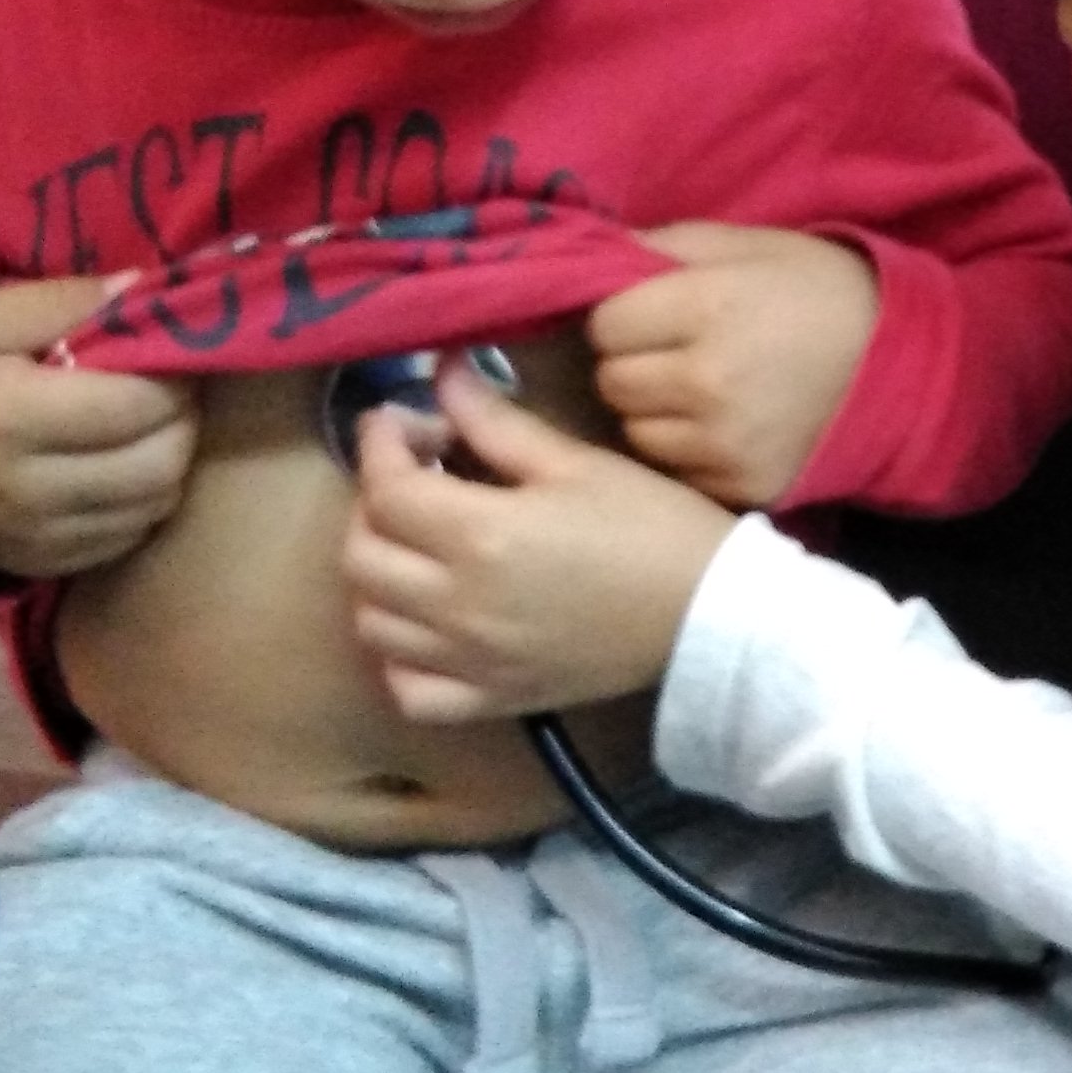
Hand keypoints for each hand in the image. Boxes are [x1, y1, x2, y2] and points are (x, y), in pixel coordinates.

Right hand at [0, 274, 198, 577]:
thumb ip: (65, 301)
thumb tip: (145, 291)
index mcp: (8, 418)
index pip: (138, 405)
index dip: (174, 377)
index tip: (170, 356)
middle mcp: (25, 489)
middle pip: (160, 463)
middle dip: (183, 420)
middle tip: (171, 391)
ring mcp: (33, 536)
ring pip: (154, 505)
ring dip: (171, 461)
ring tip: (150, 427)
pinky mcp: (37, 564)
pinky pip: (126, 539)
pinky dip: (142, 502)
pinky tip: (121, 469)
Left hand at [342, 358, 743, 724]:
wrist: (710, 614)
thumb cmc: (651, 527)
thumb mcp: (577, 462)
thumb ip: (496, 422)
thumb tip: (441, 374)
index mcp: (480, 535)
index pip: (385, 487)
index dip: (381, 443)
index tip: (401, 420)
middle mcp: (458, 604)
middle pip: (361, 554)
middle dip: (371, 503)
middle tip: (414, 477)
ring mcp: (468, 660)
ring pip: (372, 622)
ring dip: (377, 576)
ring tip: (417, 545)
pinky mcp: (490, 698)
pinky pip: (409, 689)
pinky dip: (398, 657)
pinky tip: (425, 625)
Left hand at [589, 222, 880, 507]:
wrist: (905, 361)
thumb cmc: (819, 290)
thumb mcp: (748, 245)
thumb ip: (663, 248)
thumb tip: (590, 261)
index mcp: (705, 307)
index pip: (604, 325)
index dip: (623, 317)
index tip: (653, 315)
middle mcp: (707, 381)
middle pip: (612, 383)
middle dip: (632, 364)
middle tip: (674, 353)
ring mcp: (725, 442)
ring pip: (636, 433)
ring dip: (655, 413)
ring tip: (699, 392)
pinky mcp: (744, 485)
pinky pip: (678, 470)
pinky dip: (689, 452)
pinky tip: (723, 426)